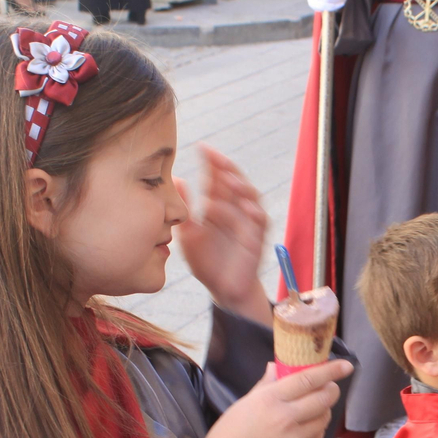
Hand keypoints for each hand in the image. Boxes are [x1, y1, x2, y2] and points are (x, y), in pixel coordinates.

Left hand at [175, 145, 271, 324]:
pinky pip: (260, 222)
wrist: (223, 289)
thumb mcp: (189, 235)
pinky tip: (245, 207)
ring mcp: (248, 224)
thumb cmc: (207, 262)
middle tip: (215, 157)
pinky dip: (254, 213)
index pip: (217, 178)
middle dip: (227, 168)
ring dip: (241, 186)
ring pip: (251, 197)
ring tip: (227, 179)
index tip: (202, 147)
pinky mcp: (257, 239)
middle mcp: (235, 210)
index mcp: (218, 206)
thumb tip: (177, 181)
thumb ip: (185, 210)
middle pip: (236, 181)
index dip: (212, 163)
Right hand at [184, 358, 352, 437]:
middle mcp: (285, 418)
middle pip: (323, 398)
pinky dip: (318, 429)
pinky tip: (308, 427)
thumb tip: (277, 367)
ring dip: (324, 410)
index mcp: (269, 400)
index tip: (345, 365)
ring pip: (324, 418)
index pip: (308, 379)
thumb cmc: (228, 436)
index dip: (330, 370)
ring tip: (314, 408)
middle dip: (332, 389)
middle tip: (330, 387)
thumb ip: (265, 385)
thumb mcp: (243, 404)